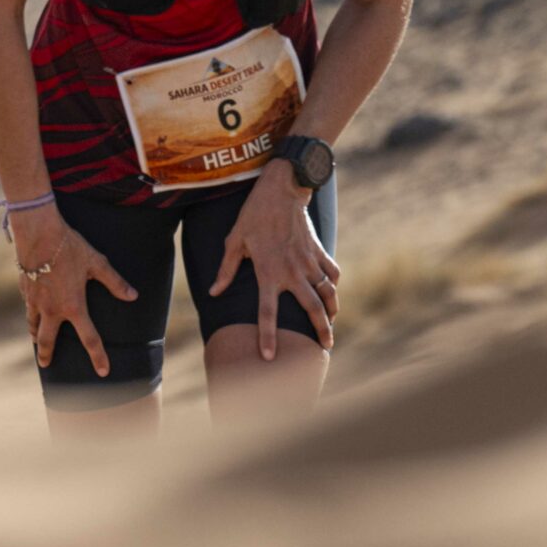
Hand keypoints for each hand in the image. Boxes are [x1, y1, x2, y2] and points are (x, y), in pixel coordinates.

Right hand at [11, 206, 135, 376]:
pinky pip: (27, 307)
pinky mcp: (24, 288)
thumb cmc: (69, 247)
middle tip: (46, 364)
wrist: (38, 232)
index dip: (98, 357)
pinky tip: (32, 310)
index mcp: (73, 307)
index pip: (89, 339)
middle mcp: (52, 309)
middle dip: (46, 355)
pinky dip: (30, 313)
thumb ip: (114, 282)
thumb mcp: (96, 263)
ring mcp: (35, 300)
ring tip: (35, 340)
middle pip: (47, 341)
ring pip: (32, 325)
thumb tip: (133, 296)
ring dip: (35, 335)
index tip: (103, 372)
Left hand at [208, 164, 338, 358]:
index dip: (267, 335)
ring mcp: (309, 262)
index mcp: (268, 272)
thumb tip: (213, 292)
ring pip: (327, 293)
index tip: (269, 356)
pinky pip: (332, 273)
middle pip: (312, 309)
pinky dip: (334, 285)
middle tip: (324, 348)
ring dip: (331, 311)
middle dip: (320, 331)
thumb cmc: (253, 215)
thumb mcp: (234, 240)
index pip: (267, 312)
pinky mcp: (319, 251)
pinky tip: (332, 293)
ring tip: (331, 325)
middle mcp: (293, 271)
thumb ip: (225, 269)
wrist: (282, 189)